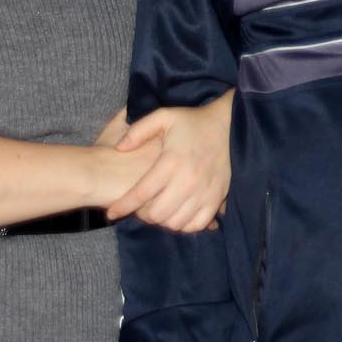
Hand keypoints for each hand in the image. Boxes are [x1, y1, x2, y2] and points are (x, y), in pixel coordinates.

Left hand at [107, 91, 234, 230]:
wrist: (230, 127)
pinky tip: (178, 214)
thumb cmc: (192, 122)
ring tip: (158, 209)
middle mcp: (188, 180)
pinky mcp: (217, 198)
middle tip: (140, 208)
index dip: (123, 206)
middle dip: (142, 215)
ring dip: (163, 220)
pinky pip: (196, 224)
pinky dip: (184, 224)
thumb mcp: (164, 116)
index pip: (141, 193)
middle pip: (157, 214)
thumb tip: (119, 148)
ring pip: (175, 223)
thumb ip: (139, 131)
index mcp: (171, 161)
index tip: (111, 213)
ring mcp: (204, 192)